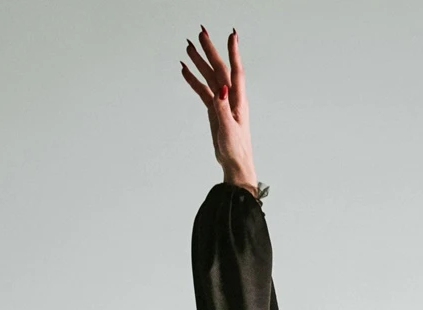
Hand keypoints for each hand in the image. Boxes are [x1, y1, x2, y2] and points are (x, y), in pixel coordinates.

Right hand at [181, 26, 257, 192]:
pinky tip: (185, 69)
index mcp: (238, 101)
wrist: (236, 163)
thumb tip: (220, 89)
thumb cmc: (236, 149)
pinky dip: (194, 79)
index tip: (231, 35)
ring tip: (188, 46)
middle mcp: (230, 98)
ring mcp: (221, 102)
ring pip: (209, 77)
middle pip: (219, 69)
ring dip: (199, 62)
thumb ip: (223, 108)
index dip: (233, 53)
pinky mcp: (214, 110)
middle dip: (210, 50)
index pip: (235, 71)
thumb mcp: (229, 129)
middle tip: (200, 33)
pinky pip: (203, 91)